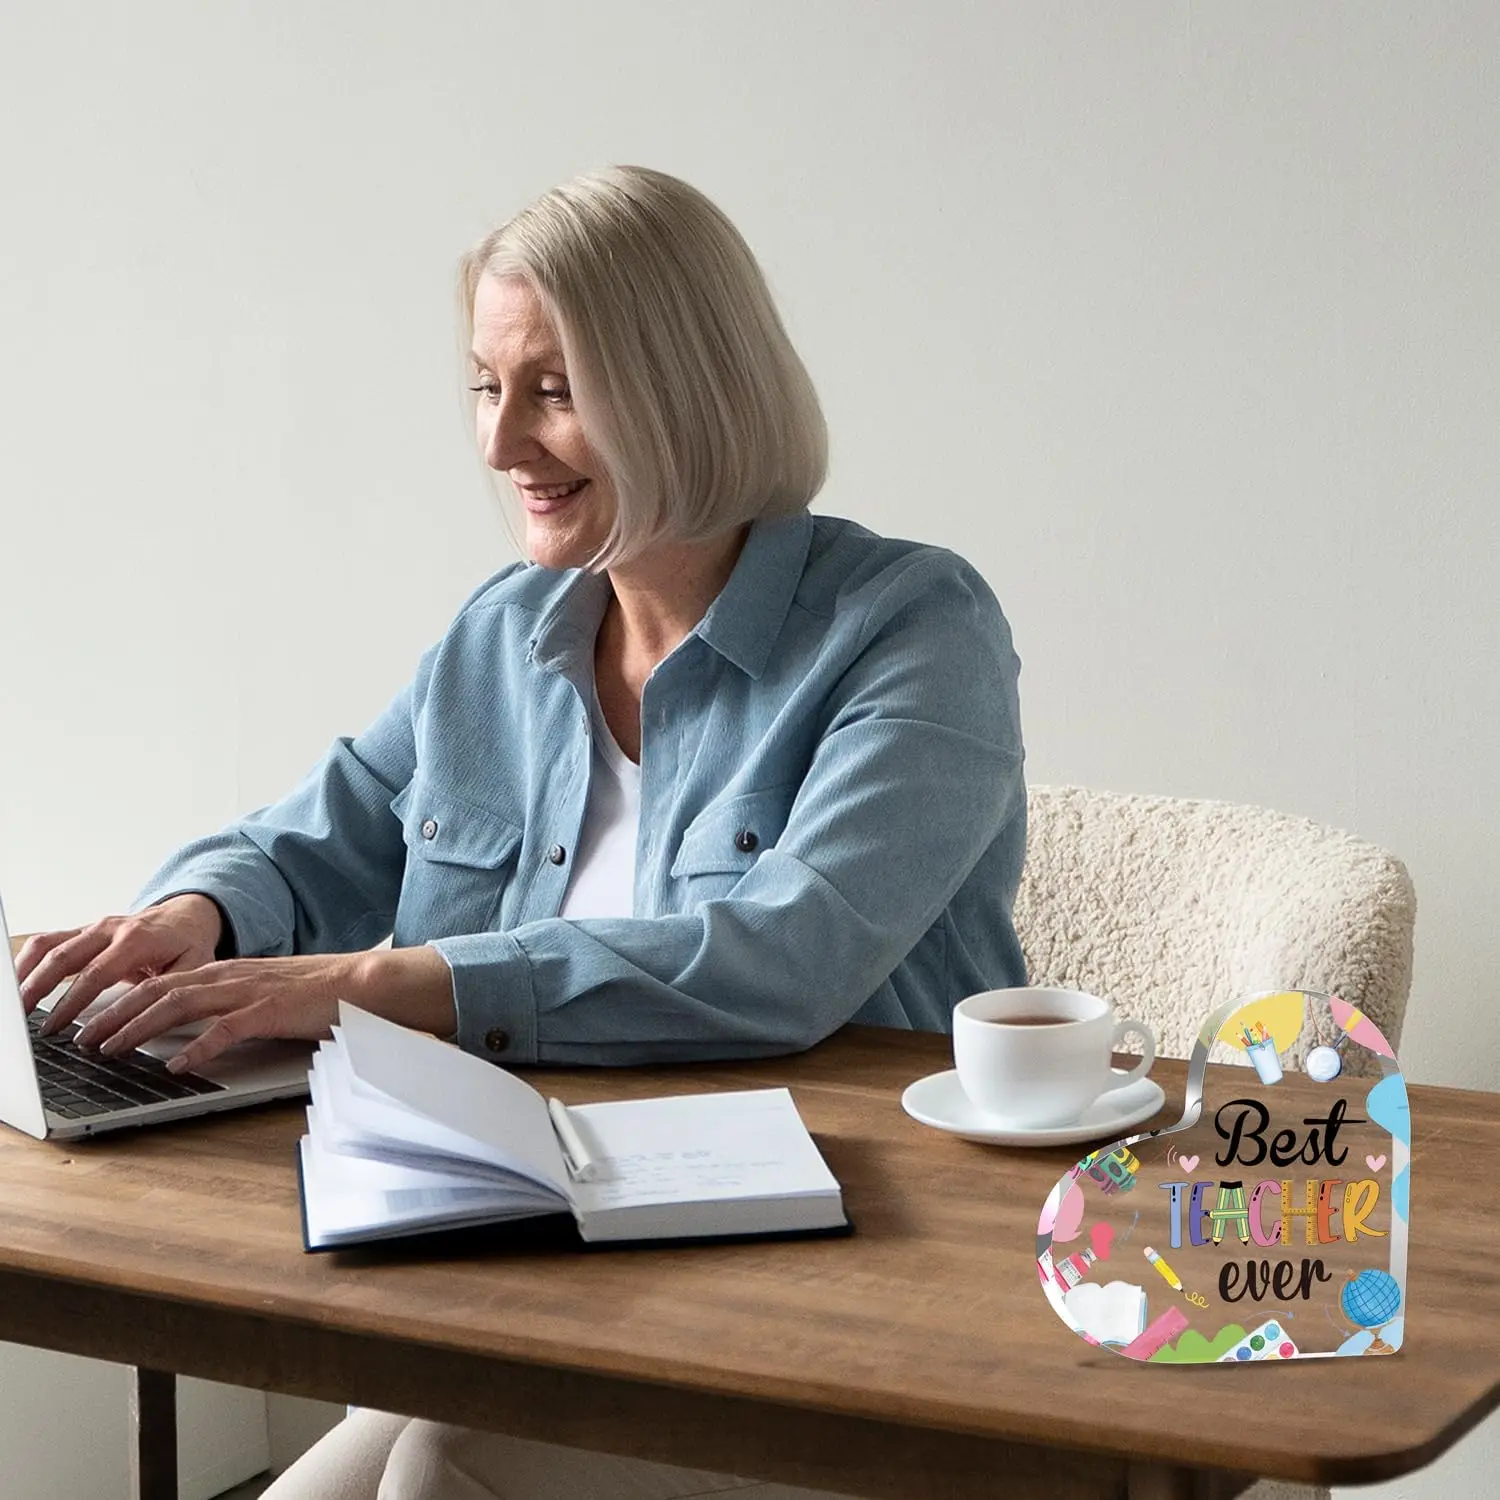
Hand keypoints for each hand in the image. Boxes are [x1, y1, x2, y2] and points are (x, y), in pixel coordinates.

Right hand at [16, 895, 224, 1032]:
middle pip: (63, 957)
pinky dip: (28, 960)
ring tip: (14, 1004)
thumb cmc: (190, 944)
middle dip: (38, 988)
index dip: (72, 1002)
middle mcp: (111, 929)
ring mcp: (94, 927)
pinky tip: (18, 981)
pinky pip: (48, 941)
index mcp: (137, 940)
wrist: (188, 915)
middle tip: (22, 1019)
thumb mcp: (194, 969)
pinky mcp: (83, 930)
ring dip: (26, 973)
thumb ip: (170, 991)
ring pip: (49, 946)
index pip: (96, 974)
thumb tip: (144, 1019)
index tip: (56, 1027)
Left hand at [71, 945, 456, 1073]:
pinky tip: (175, 1064)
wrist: (363, 983)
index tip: (93, 1020)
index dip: (124, 1000)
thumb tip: (195, 1030)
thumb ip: (230, 1006)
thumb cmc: (318, 993)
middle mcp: (232, 976)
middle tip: (83, 1038)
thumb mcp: (264, 994)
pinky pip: (226, 1029)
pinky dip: (196, 1047)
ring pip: (181, 1004)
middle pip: (160, 990)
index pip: (163, 982)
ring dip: (139, 1027)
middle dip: (116, 1013)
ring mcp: (250, 991)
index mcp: (228, 973)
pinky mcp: (272, 1010)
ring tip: (110, 1049)